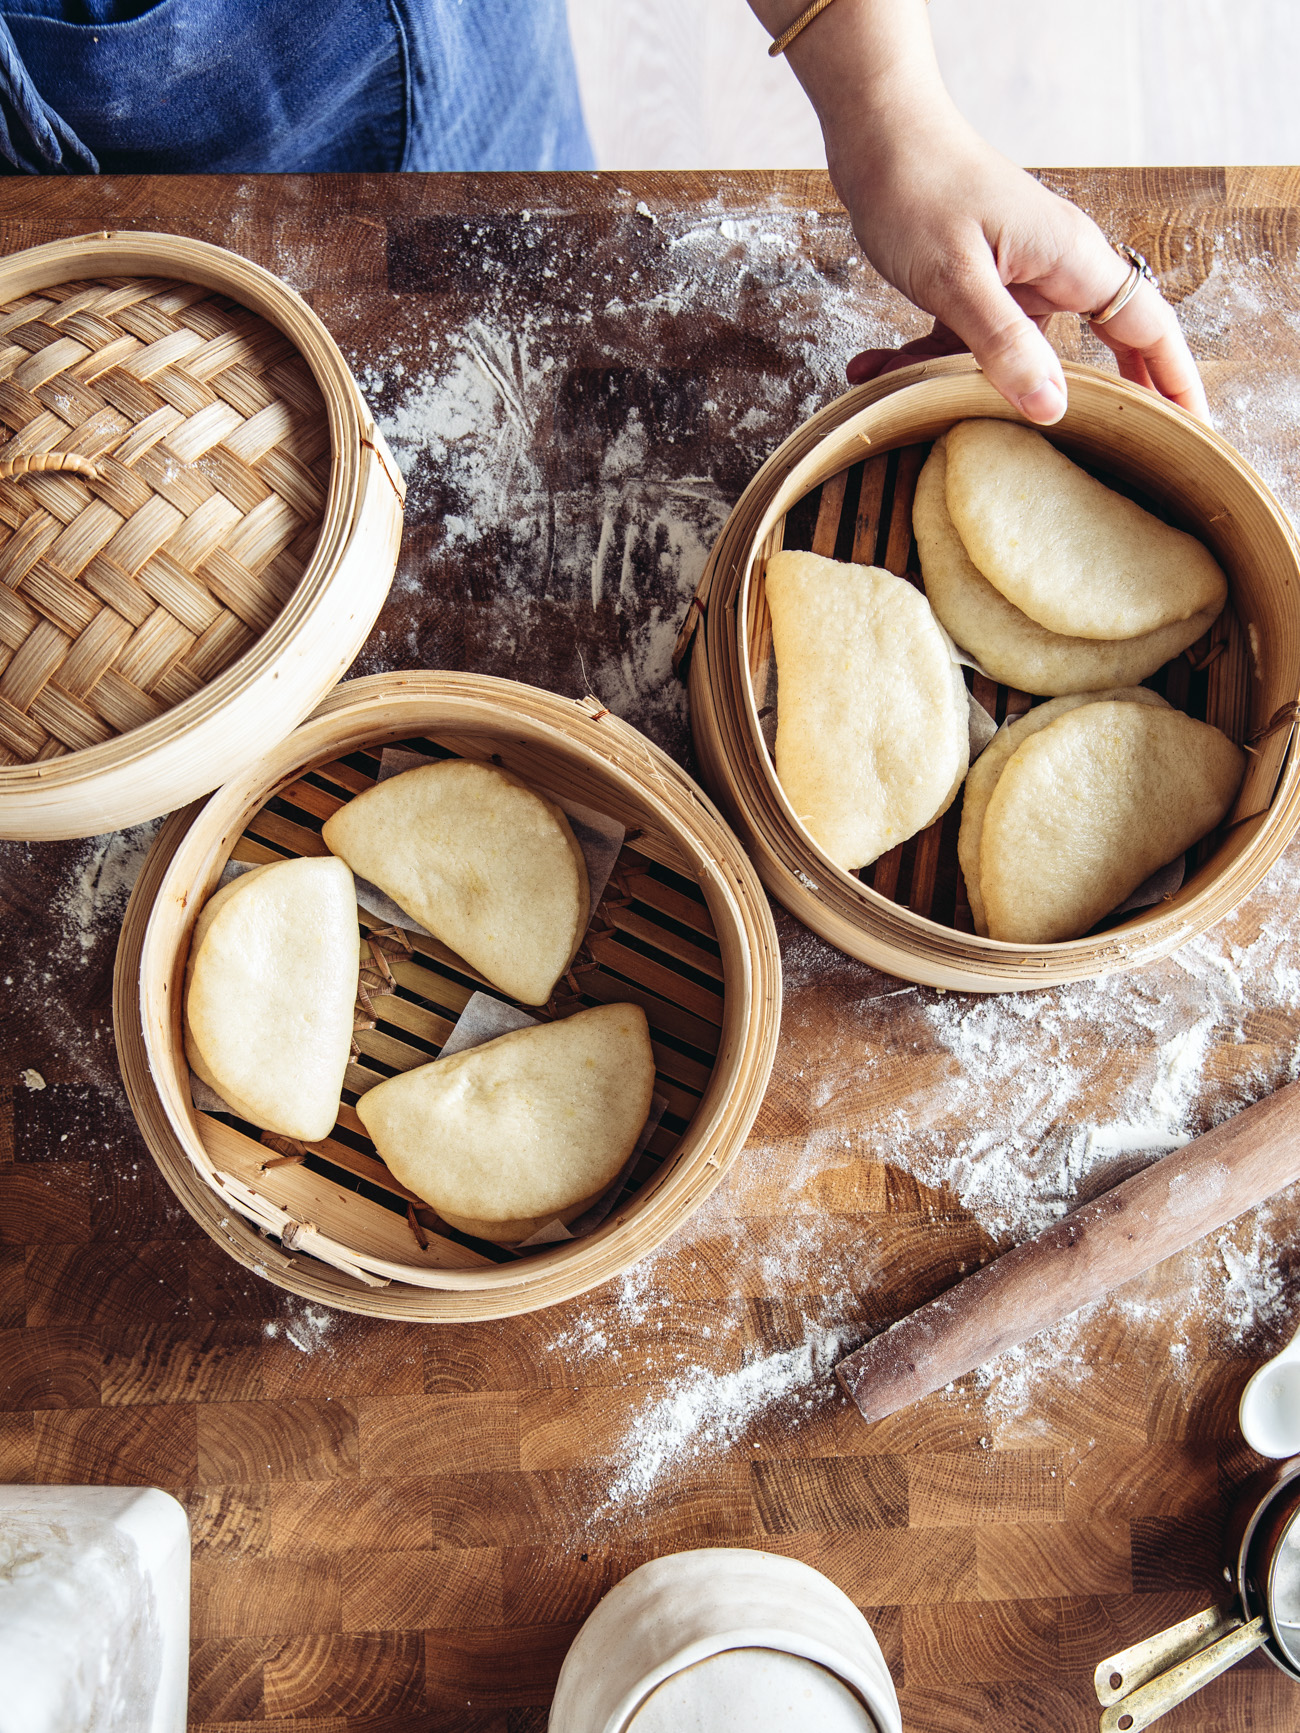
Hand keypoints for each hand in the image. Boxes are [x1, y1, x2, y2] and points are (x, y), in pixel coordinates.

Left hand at [835, 119, 1208, 423]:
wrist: (876, 132)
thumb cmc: (920, 188)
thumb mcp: (957, 279)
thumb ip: (1004, 344)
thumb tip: (1054, 407)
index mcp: (1072, 261)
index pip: (1148, 329)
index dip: (1173, 383)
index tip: (1188, 432)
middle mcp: (1054, 269)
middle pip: (1102, 345)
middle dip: (1101, 401)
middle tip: (1110, 461)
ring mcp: (1015, 275)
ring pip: (1015, 352)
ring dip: (968, 385)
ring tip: (930, 415)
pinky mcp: (975, 279)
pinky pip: (962, 336)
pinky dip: (922, 359)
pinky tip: (872, 371)